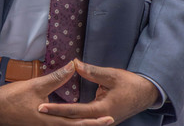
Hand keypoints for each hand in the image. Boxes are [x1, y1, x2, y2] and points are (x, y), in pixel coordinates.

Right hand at [0, 61, 114, 125]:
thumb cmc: (12, 98)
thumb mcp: (35, 86)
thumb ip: (56, 78)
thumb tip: (73, 66)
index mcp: (50, 121)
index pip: (77, 123)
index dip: (94, 121)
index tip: (108, 118)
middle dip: (91, 125)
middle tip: (108, 121)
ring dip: (80, 125)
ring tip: (94, 121)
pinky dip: (68, 124)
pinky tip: (72, 120)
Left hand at [37, 60, 159, 124]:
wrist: (147, 94)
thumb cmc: (131, 84)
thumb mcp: (112, 75)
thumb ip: (92, 72)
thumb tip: (74, 64)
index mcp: (102, 111)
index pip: (74, 111)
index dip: (57, 109)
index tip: (41, 106)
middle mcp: (101, 120)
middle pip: (73, 120)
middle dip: (55, 115)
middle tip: (37, 110)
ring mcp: (102, 121)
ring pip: (79, 122)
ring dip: (63, 118)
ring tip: (45, 112)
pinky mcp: (103, 118)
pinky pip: (85, 120)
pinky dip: (73, 118)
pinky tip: (61, 114)